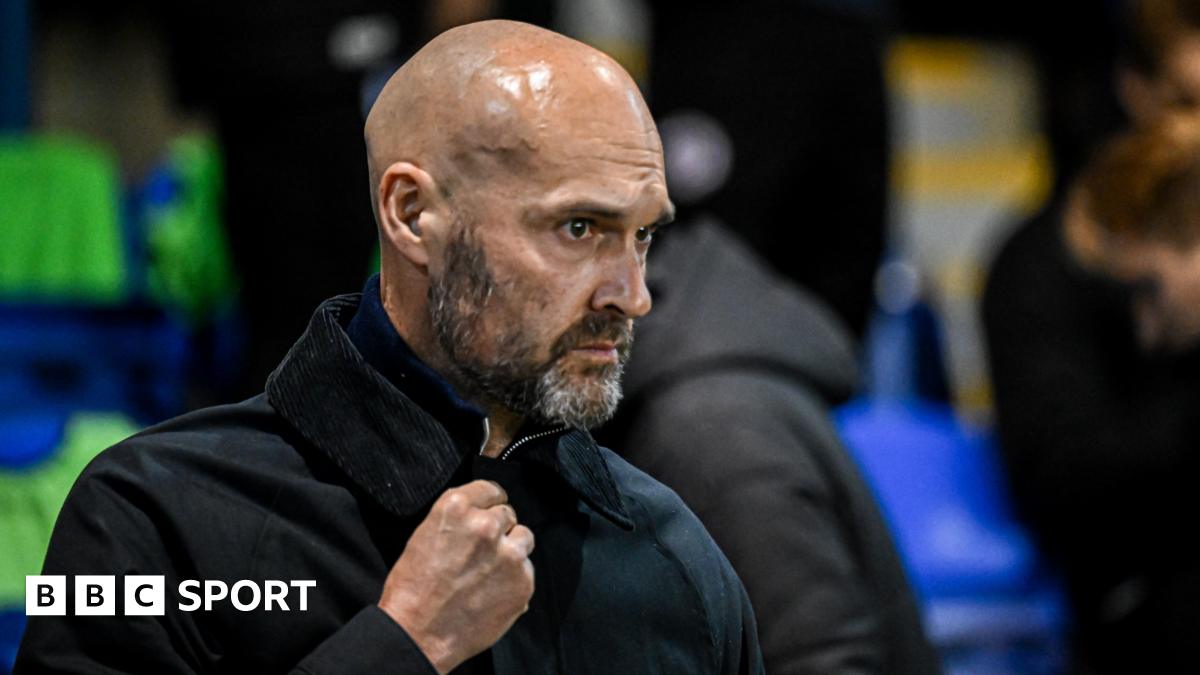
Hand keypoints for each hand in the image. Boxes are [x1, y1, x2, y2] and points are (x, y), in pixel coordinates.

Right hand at [378, 480, 534, 673]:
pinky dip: (514, 579)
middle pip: (507, 514)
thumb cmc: (413, 588)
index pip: (491, 489)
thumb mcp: (425, 535)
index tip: (487, 513)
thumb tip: (483, 513)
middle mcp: (486, 525)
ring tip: (489, 571)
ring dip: (511, 549)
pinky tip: (492, 591)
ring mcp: (508, 554)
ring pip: (524, 537)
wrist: (417, 633)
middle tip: (481, 551)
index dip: (488, 503)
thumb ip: (459, 519)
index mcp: (457, 507)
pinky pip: (527, 570)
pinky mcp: (523, 581)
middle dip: (498, 529)